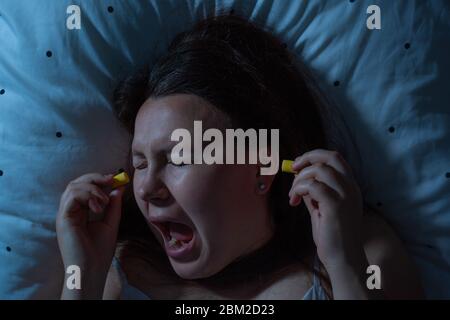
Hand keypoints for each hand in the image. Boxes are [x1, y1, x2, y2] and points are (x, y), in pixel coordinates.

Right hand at [56, 173, 124, 278]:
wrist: (92, 270)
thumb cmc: (100, 251)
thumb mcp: (111, 222)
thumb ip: (113, 205)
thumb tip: (119, 186)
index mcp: (79, 211)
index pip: (84, 187)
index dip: (98, 179)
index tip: (115, 178)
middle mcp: (70, 211)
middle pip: (76, 183)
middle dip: (95, 177)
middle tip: (111, 179)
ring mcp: (65, 214)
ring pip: (73, 186)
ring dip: (93, 188)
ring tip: (104, 202)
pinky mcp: (63, 218)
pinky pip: (71, 196)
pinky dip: (87, 195)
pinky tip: (99, 208)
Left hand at [288, 149, 364, 268]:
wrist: (344, 260)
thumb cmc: (333, 237)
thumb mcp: (321, 210)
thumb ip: (314, 194)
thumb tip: (300, 180)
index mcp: (350, 187)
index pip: (335, 158)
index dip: (315, 156)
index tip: (298, 166)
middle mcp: (351, 188)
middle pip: (330, 157)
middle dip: (307, 158)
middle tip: (293, 169)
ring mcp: (345, 195)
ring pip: (319, 169)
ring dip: (300, 179)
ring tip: (293, 195)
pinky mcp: (335, 205)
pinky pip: (313, 186)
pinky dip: (299, 189)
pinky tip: (294, 201)